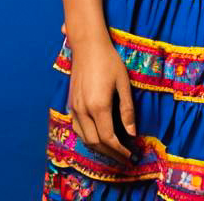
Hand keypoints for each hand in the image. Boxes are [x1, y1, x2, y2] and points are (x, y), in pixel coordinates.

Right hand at [65, 31, 137, 163]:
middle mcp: (83, 110)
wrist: (87, 45)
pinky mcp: (71, 104)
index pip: (109, 138)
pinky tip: (98, 137)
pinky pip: (78, 129)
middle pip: (95, 142)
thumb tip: (132, 133)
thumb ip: (127, 109)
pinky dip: (88, 138)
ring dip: (99, 148)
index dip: (120, 150)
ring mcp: (74, 108)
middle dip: (110, 154)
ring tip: (113, 151)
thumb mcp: (123, 83)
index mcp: (98, 106)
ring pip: (84, 138)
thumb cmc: (109, 60)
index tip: (130, 155)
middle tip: (124, 158)